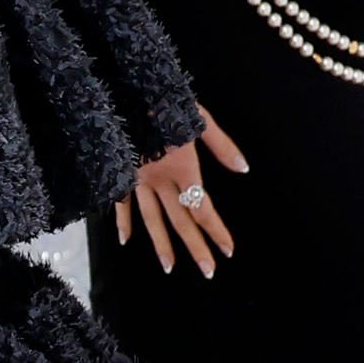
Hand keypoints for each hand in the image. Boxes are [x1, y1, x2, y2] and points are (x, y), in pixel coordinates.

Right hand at [114, 106, 247, 278]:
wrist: (125, 90)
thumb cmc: (166, 101)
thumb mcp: (200, 119)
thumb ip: (221, 146)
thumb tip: (243, 169)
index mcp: (183, 168)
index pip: (203, 209)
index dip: (217, 231)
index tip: (228, 250)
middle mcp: (161, 181)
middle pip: (180, 221)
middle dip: (195, 247)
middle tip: (208, 272)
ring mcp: (138, 180)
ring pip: (151, 219)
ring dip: (162, 245)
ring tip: (170, 268)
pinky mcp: (120, 174)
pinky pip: (122, 203)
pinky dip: (123, 222)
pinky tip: (126, 240)